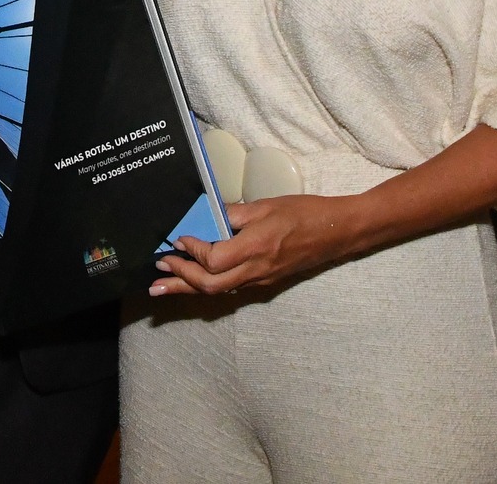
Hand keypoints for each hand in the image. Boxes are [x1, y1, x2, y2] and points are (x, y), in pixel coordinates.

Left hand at [148, 195, 361, 296]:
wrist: (337, 233)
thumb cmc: (305, 214)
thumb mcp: (266, 205)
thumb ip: (234, 213)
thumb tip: (207, 216)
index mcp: (255, 248)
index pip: (212, 259)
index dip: (191, 250)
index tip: (178, 238)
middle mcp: (255, 270)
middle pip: (209, 285)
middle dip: (180, 279)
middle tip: (158, 271)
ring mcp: (260, 280)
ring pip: (217, 291)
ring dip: (188, 288)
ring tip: (164, 287)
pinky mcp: (265, 281)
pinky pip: (231, 288)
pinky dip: (208, 286)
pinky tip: (196, 282)